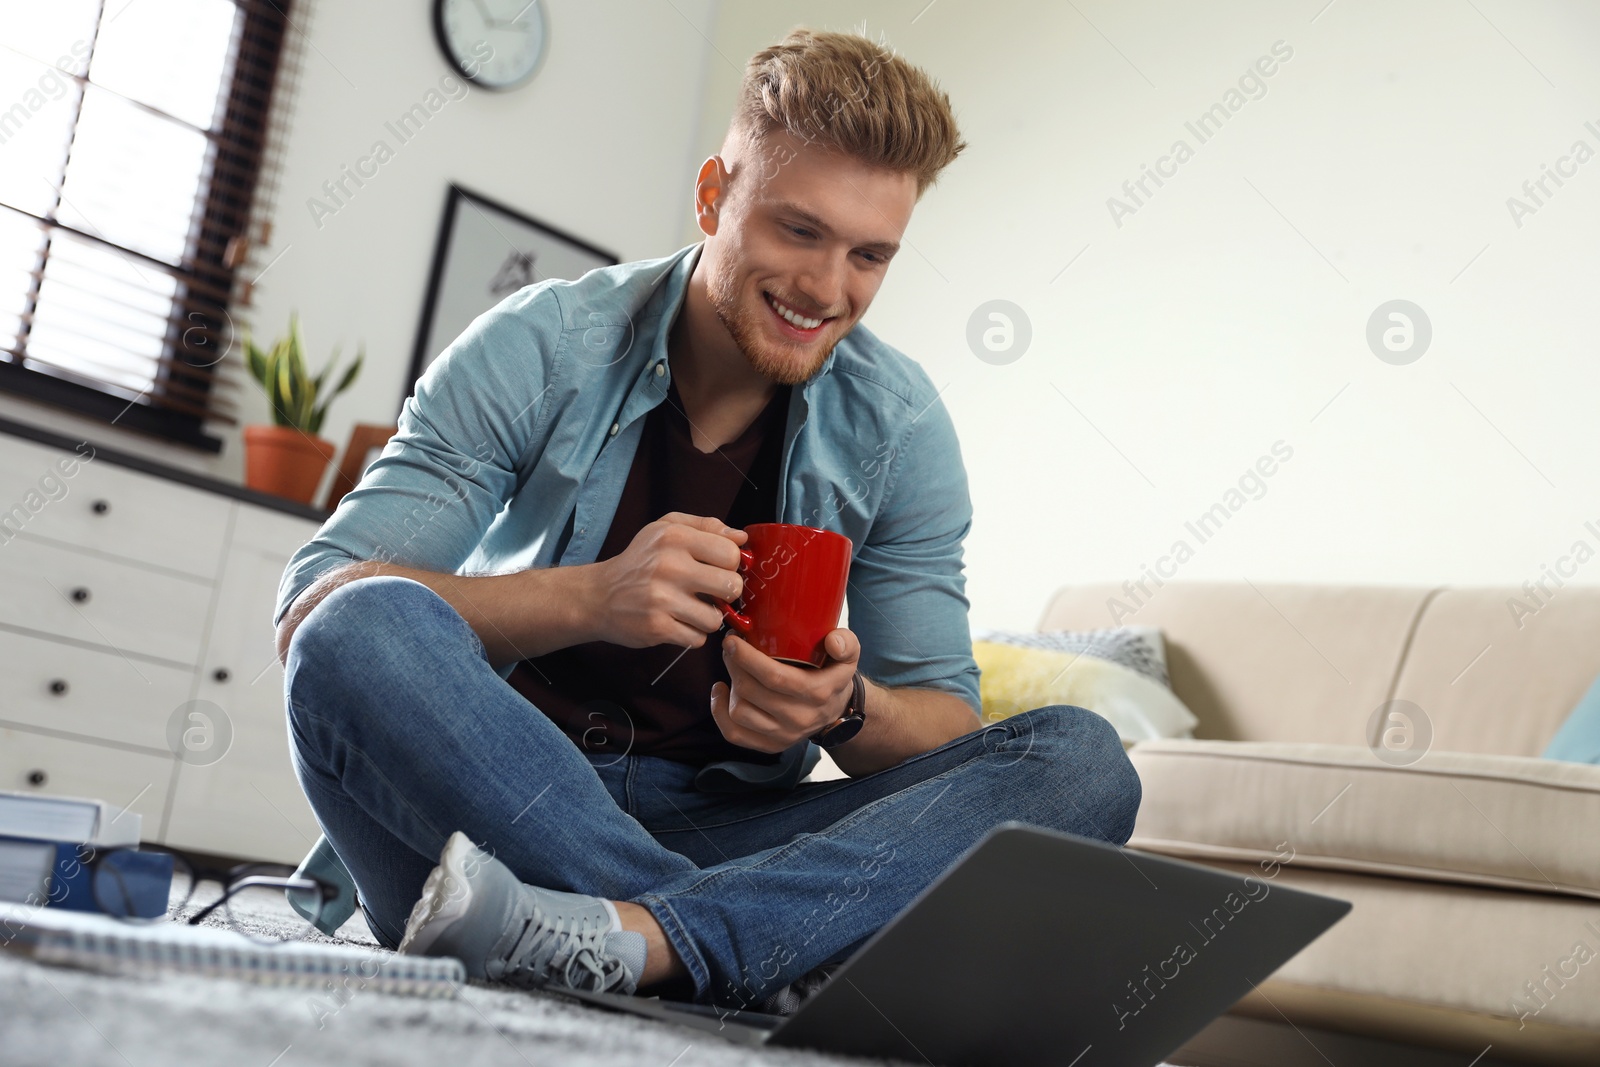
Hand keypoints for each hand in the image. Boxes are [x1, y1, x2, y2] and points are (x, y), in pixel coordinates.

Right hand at [590, 513, 745, 647]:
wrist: (598, 595)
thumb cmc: (639, 561)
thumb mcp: (666, 528)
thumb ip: (706, 526)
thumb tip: (741, 537)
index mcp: (674, 537)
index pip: (731, 554)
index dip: (731, 565)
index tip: (719, 569)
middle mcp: (668, 566)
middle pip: (731, 587)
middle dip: (726, 593)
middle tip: (711, 592)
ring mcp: (662, 599)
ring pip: (716, 619)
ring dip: (708, 617)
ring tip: (691, 608)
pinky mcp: (656, 627)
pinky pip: (697, 638)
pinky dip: (691, 634)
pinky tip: (678, 621)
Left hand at [711, 628, 858, 752]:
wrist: (837, 710)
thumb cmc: (833, 674)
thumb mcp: (848, 655)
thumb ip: (846, 643)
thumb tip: (832, 641)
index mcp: (817, 693)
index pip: (774, 677)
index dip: (747, 658)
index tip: (732, 640)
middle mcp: (799, 718)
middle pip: (750, 691)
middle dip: (733, 664)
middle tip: (730, 646)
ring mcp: (783, 735)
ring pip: (739, 711)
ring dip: (730, 685)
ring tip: (733, 667)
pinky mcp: (770, 745)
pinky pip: (734, 734)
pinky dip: (719, 711)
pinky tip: (720, 690)